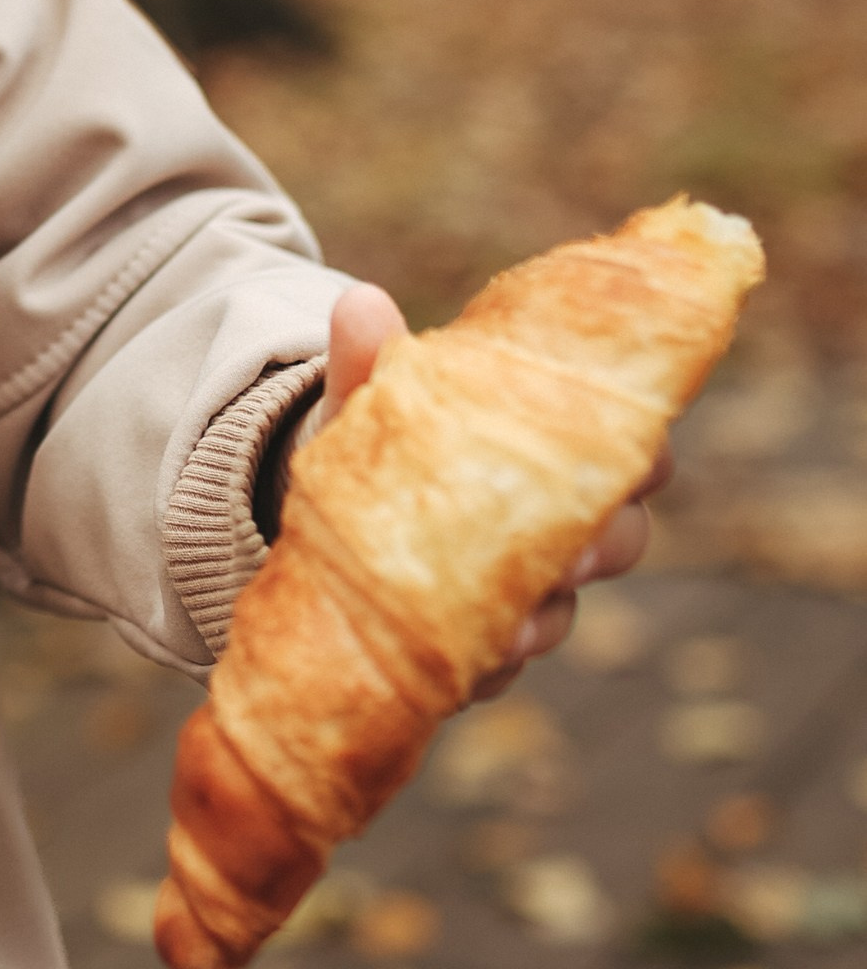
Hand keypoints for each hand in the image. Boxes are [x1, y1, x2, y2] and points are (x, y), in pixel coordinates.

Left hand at [305, 281, 664, 705]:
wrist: (324, 509)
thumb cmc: (379, 439)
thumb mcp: (370, 398)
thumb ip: (370, 358)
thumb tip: (358, 300)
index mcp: (558, 450)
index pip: (637, 453)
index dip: (644, 460)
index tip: (632, 461)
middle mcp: (560, 525)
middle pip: (619, 539)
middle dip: (600, 551)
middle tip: (570, 559)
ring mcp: (525, 590)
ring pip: (562, 612)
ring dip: (540, 623)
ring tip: (505, 635)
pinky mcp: (479, 644)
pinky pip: (500, 667)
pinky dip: (486, 668)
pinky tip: (462, 668)